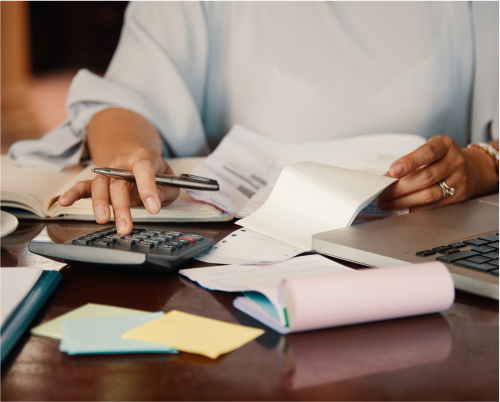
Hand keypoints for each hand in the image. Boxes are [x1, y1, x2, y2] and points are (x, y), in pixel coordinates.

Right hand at [58, 148, 179, 233]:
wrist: (140, 161)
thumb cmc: (157, 174)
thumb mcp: (170, 181)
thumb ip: (165, 190)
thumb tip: (154, 201)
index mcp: (144, 158)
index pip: (144, 168)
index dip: (148, 188)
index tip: (153, 208)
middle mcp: (122, 163)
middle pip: (119, 182)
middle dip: (122, 206)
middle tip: (126, 226)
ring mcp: (108, 172)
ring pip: (101, 186)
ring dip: (101, 204)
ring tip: (104, 221)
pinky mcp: (98, 182)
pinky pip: (83, 186)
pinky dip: (73, 193)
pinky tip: (64, 201)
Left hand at [378, 136, 497, 211]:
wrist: (471, 169)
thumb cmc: (441, 159)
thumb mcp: (428, 152)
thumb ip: (408, 162)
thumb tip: (385, 179)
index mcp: (445, 145)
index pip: (428, 153)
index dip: (409, 162)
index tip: (393, 170)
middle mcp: (455, 162)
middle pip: (426, 177)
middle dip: (400, 187)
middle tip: (382, 193)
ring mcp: (459, 181)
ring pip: (429, 194)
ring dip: (404, 201)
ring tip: (387, 203)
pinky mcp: (458, 197)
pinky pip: (433, 205)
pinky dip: (414, 208)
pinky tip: (401, 207)